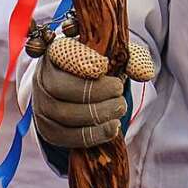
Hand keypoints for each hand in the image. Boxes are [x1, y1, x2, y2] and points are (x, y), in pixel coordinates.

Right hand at [32, 37, 154, 148]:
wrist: (78, 90)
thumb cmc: (96, 67)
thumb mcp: (112, 55)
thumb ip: (130, 58)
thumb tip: (145, 72)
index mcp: (56, 51)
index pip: (62, 53)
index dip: (82, 60)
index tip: (105, 65)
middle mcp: (42, 77)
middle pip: (61, 88)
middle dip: (94, 93)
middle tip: (119, 92)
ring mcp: (41, 105)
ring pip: (64, 115)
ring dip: (96, 115)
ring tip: (119, 109)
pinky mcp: (47, 129)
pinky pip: (66, 137)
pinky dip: (91, 135)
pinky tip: (111, 128)